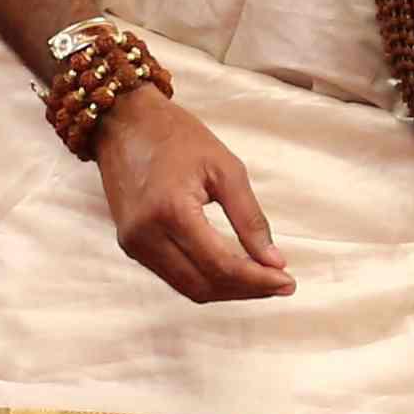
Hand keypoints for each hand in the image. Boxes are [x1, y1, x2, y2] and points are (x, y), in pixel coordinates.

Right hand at [97, 91, 294, 302]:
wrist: (124, 123)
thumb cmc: (178, 137)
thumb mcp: (225, 168)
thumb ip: (250, 218)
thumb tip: (275, 260)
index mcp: (170, 212)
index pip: (219, 265)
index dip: (257, 279)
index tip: (289, 281)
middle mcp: (145, 236)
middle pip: (202, 284)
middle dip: (245, 290)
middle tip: (282, 283)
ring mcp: (133, 244)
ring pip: (187, 287)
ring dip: (227, 289)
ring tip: (263, 280)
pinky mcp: (130, 245)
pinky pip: (173, 276)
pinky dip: (205, 279)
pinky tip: (232, 270)